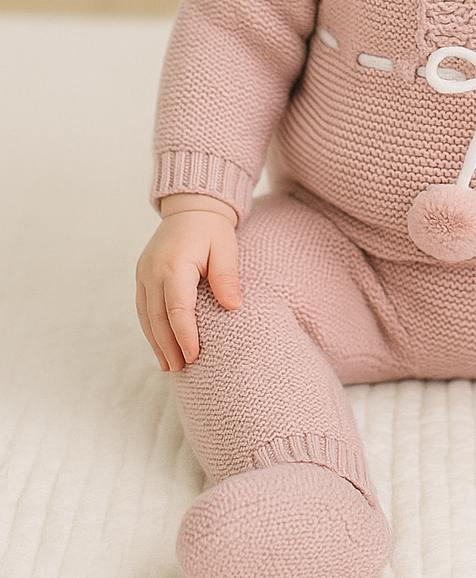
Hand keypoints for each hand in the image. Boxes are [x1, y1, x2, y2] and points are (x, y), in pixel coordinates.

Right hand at [135, 194, 240, 371]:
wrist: (190, 207)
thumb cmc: (212, 229)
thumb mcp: (226, 249)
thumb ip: (226, 277)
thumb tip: (232, 306)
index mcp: (174, 264)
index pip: (177, 308)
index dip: (184, 335)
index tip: (194, 356)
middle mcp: (152, 271)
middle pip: (157, 317)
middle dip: (169, 346)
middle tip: (182, 369)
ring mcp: (143, 273)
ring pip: (146, 316)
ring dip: (156, 343)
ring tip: (170, 366)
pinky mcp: (142, 275)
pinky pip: (143, 308)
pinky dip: (150, 329)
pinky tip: (160, 346)